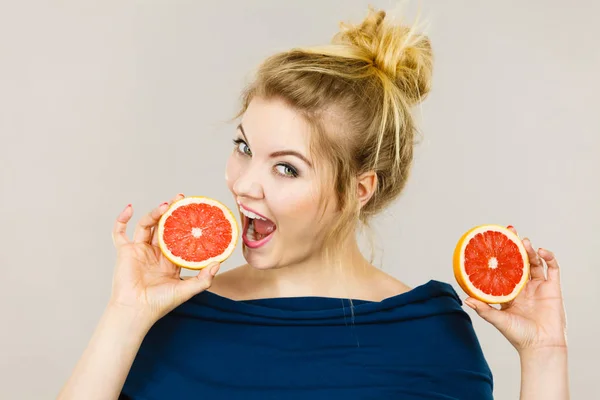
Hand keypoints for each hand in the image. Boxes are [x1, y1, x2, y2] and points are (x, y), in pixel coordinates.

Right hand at [109, 193, 219, 323]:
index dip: (185, 222)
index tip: (194, 210)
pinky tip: (130, 208)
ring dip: (154, 213)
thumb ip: (204, 279)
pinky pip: (119, 232)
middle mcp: (155, 253)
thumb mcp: (187, 290)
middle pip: (163, 226)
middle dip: (171, 211)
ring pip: (146, 225)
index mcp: (170, 260)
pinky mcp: (125, 251)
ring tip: (165, 206)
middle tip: (180, 199)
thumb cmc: (160, 303)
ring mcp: (140, 250)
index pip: (179, 235)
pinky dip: (122, 219)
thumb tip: (219, 262)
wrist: (136, 310)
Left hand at [464, 226, 566, 354]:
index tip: (493, 241)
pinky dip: (549, 257)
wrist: (540, 346)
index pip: (503, 268)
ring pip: (535, 262)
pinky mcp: (553, 288)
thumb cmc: (518, 335)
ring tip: (524, 241)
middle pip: (519, 261)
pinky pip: (553, 268)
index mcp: (509, 291)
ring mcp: (538, 286)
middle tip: (510, 231)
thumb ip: (483, 309)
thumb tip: (465, 299)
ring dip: (530, 250)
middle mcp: (523, 286)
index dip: (500, 255)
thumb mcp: (497, 320)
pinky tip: (542, 251)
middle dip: (515, 245)